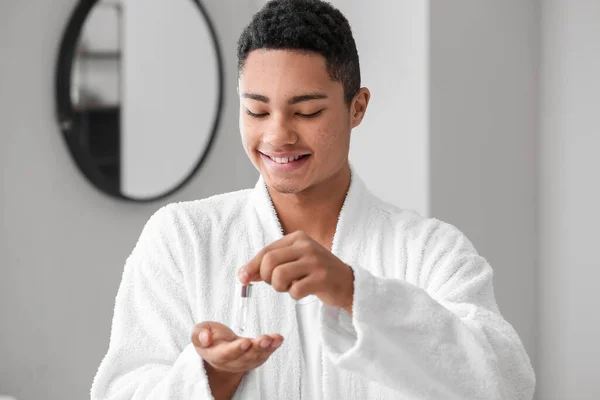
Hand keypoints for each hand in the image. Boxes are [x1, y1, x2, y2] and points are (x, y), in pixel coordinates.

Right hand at [191, 321, 283, 374]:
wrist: (218, 348)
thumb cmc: (210, 338)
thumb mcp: (199, 331)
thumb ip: (199, 334)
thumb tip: (206, 337)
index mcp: (216, 355)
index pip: (226, 354)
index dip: (236, 349)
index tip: (244, 342)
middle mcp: (231, 362)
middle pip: (245, 358)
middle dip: (256, 348)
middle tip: (264, 339)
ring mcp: (244, 362)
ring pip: (256, 358)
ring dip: (267, 348)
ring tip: (274, 338)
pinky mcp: (254, 359)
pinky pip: (264, 355)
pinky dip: (272, 347)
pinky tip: (278, 339)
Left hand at [238, 231, 354, 313]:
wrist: (347, 283)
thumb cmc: (315, 273)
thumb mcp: (293, 262)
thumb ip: (270, 265)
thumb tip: (243, 274)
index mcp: (298, 238)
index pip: (266, 251)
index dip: (251, 266)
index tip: (242, 278)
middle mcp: (306, 246)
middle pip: (269, 263)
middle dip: (267, 278)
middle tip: (277, 284)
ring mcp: (315, 261)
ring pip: (279, 276)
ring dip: (280, 287)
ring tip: (290, 287)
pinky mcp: (322, 278)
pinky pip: (294, 290)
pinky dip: (294, 295)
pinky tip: (303, 291)